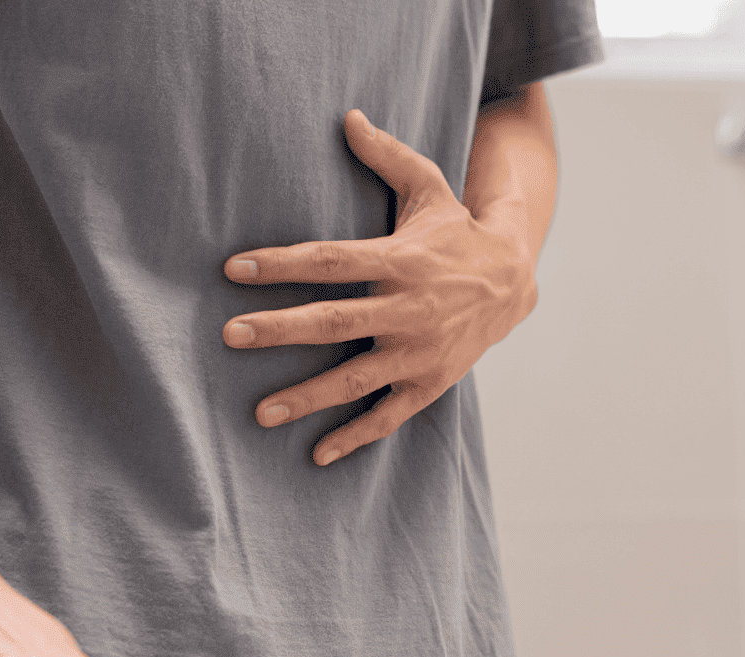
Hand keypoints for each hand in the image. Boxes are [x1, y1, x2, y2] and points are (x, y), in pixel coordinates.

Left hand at [221, 109, 538, 465]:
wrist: (515, 281)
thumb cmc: (456, 231)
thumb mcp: (429, 186)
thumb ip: (385, 155)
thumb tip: (347, 115)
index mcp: (401, 260)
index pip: (331, 261)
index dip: (282, 264)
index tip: (234, 269)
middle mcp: (409, 310)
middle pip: (334, 322)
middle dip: (279, 330)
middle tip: (230, 336)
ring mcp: (420, 352)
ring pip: (356, 379)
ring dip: (308, 397)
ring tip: (260, 412)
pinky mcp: (431, 382)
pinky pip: (388, 416)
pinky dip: (355, 437)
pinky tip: (316, 453)